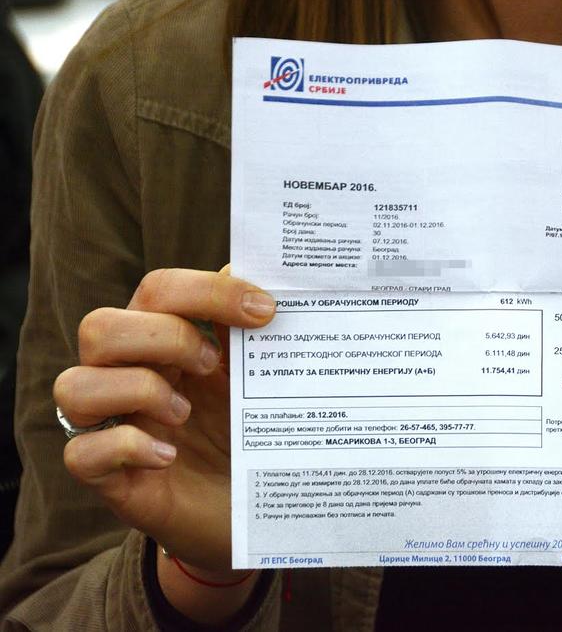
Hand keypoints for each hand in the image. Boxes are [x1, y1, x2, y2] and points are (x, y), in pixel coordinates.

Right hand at [54, 268, 275, 615]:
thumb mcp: (258, 379)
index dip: (207, 291)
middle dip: (164, 338)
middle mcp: (128, 375)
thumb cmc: (250, 432)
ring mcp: (113, 425)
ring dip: (137, 390)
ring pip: (74, 385)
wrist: (257, 508)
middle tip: (210, 364)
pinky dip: (125, 446)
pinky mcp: (110, 477)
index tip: (265, 310)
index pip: (158, 290)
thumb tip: (268, 272)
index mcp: (164, 340)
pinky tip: (168, 455)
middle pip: (101, 327)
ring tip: (186, 413)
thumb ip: (254, 329)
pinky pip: (81, 452)